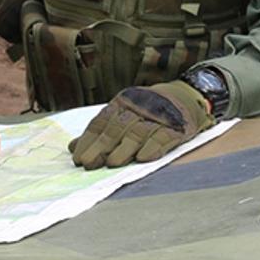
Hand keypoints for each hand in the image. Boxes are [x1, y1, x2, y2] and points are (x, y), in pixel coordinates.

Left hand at [67, 81, 210, 169]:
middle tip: (89, 163)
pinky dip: (153, 148)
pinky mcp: (177, 127)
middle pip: (117, 128)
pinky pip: (164, 137)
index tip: (78, 158)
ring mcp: (158, 116)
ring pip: (138, 133)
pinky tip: (143, 158)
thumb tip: (73, 147)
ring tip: (112, 163)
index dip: (89, 141)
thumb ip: (100, 131)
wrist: (186, 96)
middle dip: (101, 146)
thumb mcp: (123, 113)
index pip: (101, 122)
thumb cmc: (148, 109)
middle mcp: (138, 107)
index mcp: (122, 102)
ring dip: (124, 149)